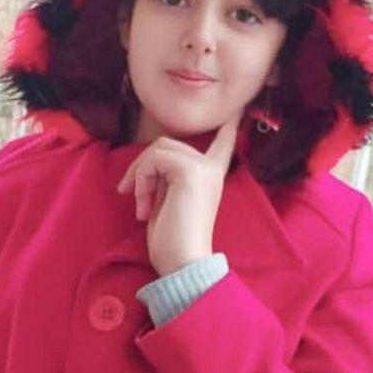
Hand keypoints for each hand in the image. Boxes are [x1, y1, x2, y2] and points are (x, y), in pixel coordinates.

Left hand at [116, 109, 242, 276]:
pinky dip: (141, 178)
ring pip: (158, 149)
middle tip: (134, 197)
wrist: (183, 263)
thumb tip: (152, 161)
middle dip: (143, 167)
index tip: (238, 109)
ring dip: (141, 175)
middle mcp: (211, 167)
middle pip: (167, 144)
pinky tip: (143, 204)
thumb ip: (168, 176)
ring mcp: (202, 167)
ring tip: (141, 205)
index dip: (229, 125)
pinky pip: (154, 158)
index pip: (224, 142)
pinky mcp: (190, 171)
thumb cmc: (173, 240)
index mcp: (211, 175)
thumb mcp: (169, 200)